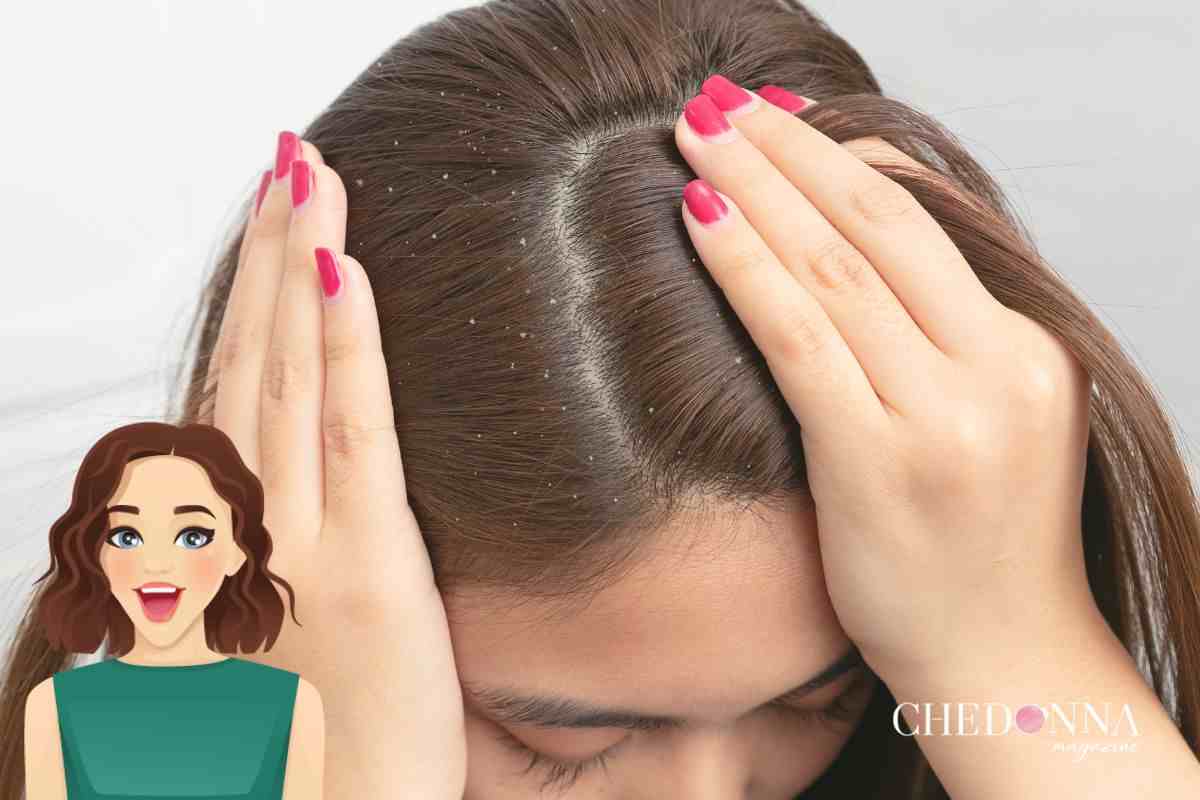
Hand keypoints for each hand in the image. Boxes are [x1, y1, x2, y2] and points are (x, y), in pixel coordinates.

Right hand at [198, 132, 465, 796]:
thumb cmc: (311, 751)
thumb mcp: (274, 636)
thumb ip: (276, 549)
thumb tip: (299, 486)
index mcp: (231, 539)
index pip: (234, 395)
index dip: (244, 305)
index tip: (266, 231)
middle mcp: (247, 528)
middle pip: (252, 362)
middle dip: (267, 255)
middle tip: (285, 164)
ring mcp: (299, 542)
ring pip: (288, 376)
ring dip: (297, 266)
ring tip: (309, 179)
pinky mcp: (363, 568)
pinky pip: (351, 434)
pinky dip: (342, 348)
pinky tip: (344, 273)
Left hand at [674, 79, 1094, 688]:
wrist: (1006, 665)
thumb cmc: (983, 546)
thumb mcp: (993, 420)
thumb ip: (938, 336)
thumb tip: (849, 246)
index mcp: (1029, 347)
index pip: (924, 217)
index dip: (841, 156)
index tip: (781, 123)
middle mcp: (997, 367)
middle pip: (875, 221)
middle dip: (787, 150)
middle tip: (719, 102)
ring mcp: (942, 413)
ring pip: (831, 266)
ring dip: (754, 187)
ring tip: (694, 134)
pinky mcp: (879, 461)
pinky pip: (797, 337)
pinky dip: (744, 269)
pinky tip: (698, 218)